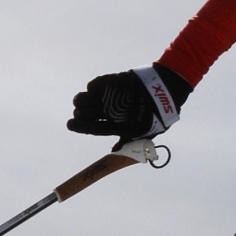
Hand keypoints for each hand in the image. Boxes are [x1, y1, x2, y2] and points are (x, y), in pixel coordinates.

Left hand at [67, 64, 189, 138]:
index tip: (70, 124)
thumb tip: (113, 153)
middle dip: (80, 113)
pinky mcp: (111, 83)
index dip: (80, 126)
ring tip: (81, 100)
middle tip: (79, 112)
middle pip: (86, 113)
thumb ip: (128, 141)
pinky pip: (95, 84)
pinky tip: (94, 90)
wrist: (165, 93)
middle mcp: (108, 111)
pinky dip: (92, 87)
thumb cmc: (156, 116)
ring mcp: (109, 97)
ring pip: (87, 98)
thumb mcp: (144, 133)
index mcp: (114, 125)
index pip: (92, 128)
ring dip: (82, 99)